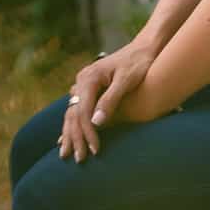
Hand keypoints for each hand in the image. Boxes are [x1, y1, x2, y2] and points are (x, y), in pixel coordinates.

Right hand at [57, 41, 158, 163]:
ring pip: (72, 112)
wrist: (144, 49)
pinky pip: (77, 109)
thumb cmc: (138, 64)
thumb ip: (110, 100)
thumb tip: (96, 122)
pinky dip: (73, 125)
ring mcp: (83, 84)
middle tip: (81, 159)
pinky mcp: (89, 88)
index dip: (88, 132)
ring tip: (67, 154)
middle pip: (73, 113)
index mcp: (89, 78)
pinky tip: (66, 137)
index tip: (96, 150)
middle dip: (76, 137)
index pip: (82, 111)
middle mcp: (82, 80)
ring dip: (70, 133)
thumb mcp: (126, 81)